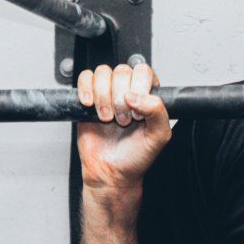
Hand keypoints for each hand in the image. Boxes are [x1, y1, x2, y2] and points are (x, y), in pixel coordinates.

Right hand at [75, 61, 171, 193]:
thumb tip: (136, 95)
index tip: (138, 113)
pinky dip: (86, 89)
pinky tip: (90, 105)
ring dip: (103, 97)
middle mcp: (128, 91)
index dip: (139, 88)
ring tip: (108, 118)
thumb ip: (158, 112)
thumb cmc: (135, 156)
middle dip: (120, 98)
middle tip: (123, 121)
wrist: (110, 172)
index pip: (143, 71)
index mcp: (148, 96)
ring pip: (102, 72)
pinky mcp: (88, 97)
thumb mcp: (158, 136)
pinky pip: (85, 77)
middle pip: (122, 71)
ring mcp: (108, 92)